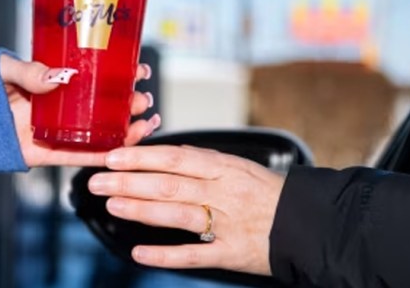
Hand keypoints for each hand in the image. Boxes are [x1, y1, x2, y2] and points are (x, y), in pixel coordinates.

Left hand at [0, 54, 158, 167]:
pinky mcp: (44, 153)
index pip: (94, 79)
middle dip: (129, 104)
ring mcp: (54, 131)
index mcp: (54, 85)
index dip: (119, 75)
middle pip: (103, 108)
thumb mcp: (4, 68)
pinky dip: (101, 156)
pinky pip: (77, 157)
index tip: (138, 69)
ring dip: (125, 130)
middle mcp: (59, 109)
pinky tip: (125, 151)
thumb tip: (60, 76)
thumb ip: (29, 71)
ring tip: (145, 122)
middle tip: (143, 98)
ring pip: (97, 134)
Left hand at [87, 145, 284, 275]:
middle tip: (98, 182)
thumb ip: (204, 163)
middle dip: (128, 183)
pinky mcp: (232, 254)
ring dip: (140, 210)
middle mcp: (224, 193)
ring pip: (176, 215)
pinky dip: (165, 255)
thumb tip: (167, 153)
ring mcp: (227, 224)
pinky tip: (138, 253)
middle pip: (168, 185)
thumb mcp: (240, 168)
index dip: (141, 157)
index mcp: (225, 168)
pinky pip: (194, 255)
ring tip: (112, 204)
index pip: (175, 158)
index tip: (112, 157)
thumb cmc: (271, 193)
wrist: (312, 224)